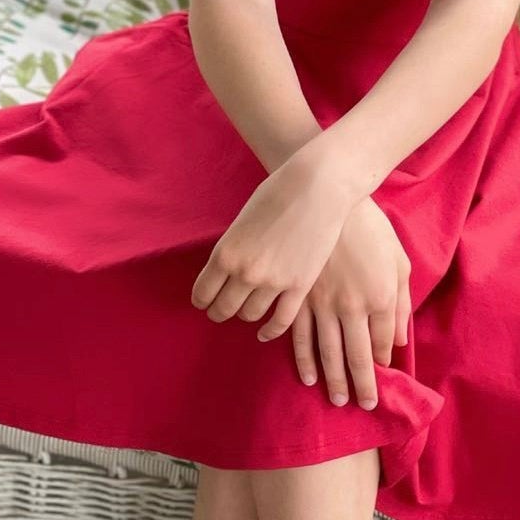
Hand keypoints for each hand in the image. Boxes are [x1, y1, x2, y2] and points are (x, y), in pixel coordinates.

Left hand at [191, 155, 347, 329]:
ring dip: (245, 316)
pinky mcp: (300, 287)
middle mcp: (245, 272)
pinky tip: (264, 332)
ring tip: (245, 312)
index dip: (201, 301)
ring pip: (250, 316)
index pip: (202, 293)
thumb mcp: (243, 221)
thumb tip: (229, 270)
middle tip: (220, 311)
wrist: (317, 187)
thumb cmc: (278, 193)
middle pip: (223, 309)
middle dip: (218, 312)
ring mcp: (273, 282)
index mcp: (225, 253)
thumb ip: (234, 249)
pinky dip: (269, 331)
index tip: (204, 302)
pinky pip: (280, 321)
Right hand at [265, 198, 411, 410]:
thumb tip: (399, 340)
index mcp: (380, 296)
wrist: (329, 199)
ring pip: (327, 352)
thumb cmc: (370, 227)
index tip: (381, 378)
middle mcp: (352, 306)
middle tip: (361, 406)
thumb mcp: (397, 259)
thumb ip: (400, 302)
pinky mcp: (298, 296)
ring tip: (335, 399)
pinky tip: (306, 375)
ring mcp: (322, 303)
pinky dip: (302, 359)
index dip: (382, 364)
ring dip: (333, 379)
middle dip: (360, 385)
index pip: (382, 343)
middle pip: (357, 356)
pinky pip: (299, 335)